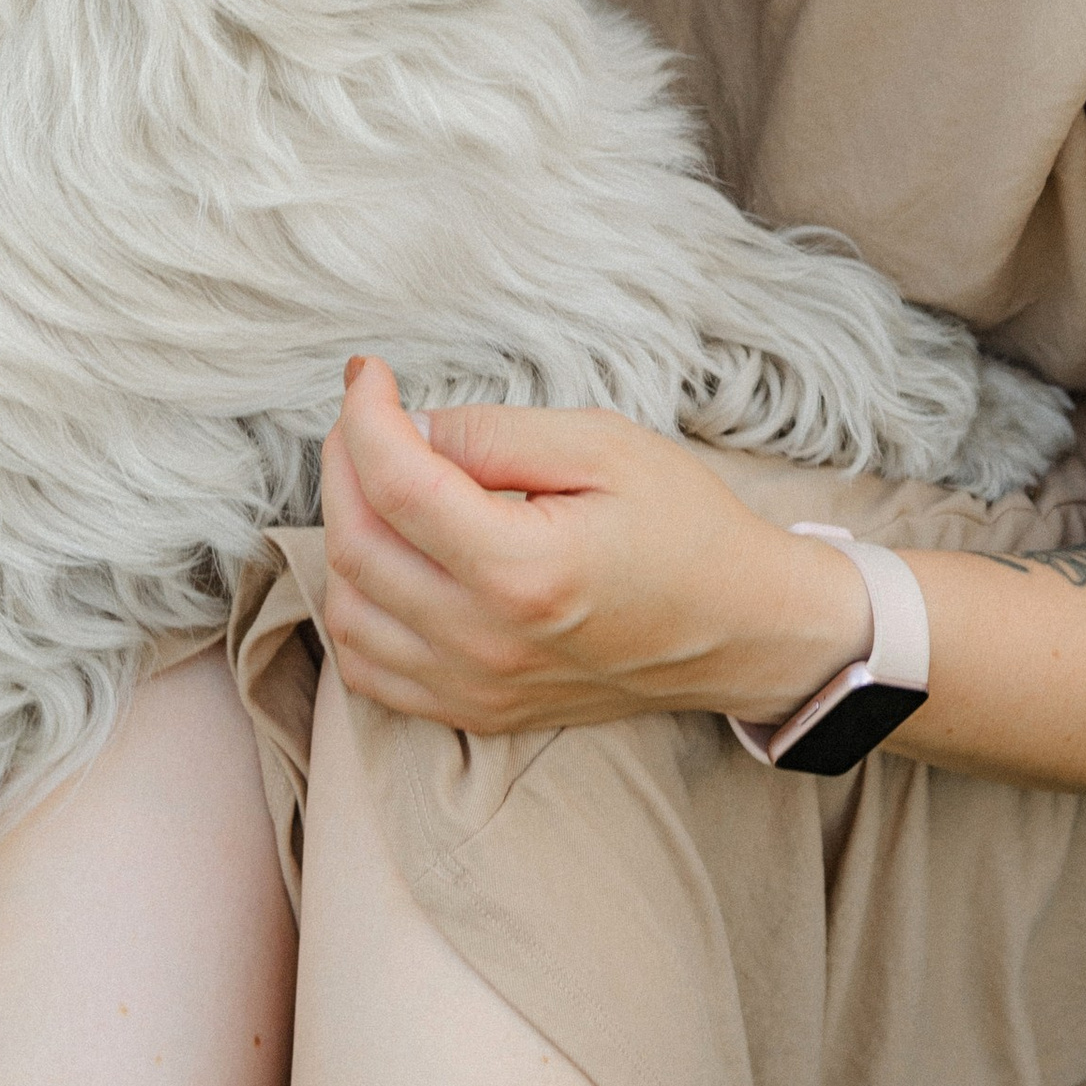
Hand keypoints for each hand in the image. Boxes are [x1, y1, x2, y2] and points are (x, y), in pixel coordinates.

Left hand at [318, 357, 871, 736]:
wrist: (742, 627)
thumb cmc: (684, 526)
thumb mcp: (604, 445)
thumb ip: (497, 435)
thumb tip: (411, 430)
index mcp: (524, 570)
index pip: (397, 486)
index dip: (364, 415)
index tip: (367, 373)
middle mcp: (488, 642)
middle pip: (358, 546)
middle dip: (342, 465)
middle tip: (366, 417)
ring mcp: (478, 688)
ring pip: (349, 613)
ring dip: (342, 534)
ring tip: (374, 481)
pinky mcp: (477, 712)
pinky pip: (370, 671)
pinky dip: (355, 610)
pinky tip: (383, 561)